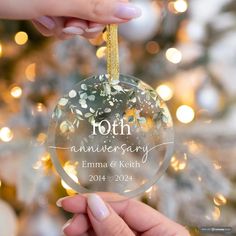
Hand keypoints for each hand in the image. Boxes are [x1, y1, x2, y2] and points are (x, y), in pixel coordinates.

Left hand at [0, 0, 140, 38]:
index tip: (89, 26)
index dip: (106, 16)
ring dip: (64, 28)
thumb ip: (96, 6)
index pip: (112, 0)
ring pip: (78, 19)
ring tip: (45, 20)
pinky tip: (39, 20)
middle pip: (97, 11)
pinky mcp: (51, 2)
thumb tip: (133, 12)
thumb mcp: (58, 0)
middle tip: (66, 25)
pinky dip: (52, 26)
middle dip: (82, 25)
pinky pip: (62, 20)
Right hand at [57, 193, 189, 235]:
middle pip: (116, 214)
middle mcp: (151, 234)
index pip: (127, 205)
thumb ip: (116, 230)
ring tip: (71, 230)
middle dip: (90, 216)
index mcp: (163, 230)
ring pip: (108, 227)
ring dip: (88, 227)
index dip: (98, 201)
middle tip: (69, 225)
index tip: (72, 203)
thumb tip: (95, 202)